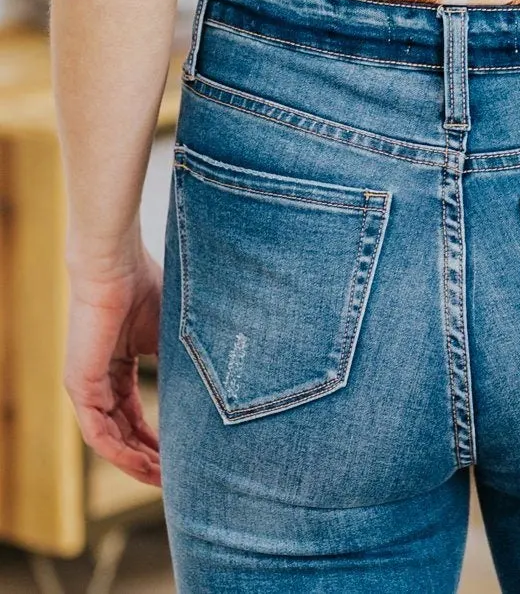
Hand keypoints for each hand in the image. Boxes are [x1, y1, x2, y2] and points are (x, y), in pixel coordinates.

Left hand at [64, 252, 162, 485]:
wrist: (116, 263)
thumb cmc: (145, 285)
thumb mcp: (171, 333)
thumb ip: (181, 362)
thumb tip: (215, 387)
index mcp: (117, 367)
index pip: (134, 416)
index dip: (157, 440)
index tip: (181, 458)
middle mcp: (98, 381)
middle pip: (122, 434)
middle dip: (149, 459)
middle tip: (175, 480)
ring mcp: (86, 385)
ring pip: (110, 440)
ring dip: (136, 462)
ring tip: (164, 480)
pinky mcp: (80, 385)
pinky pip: (98, 432)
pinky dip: (120, 452)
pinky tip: (143, 465)